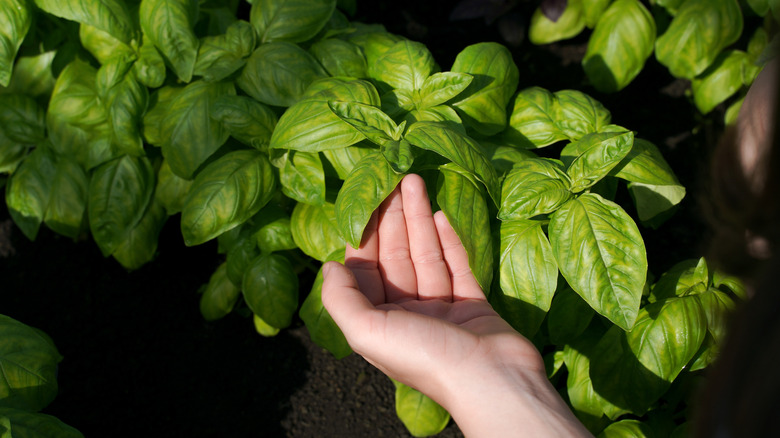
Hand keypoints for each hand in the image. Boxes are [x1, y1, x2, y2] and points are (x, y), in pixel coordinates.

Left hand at [322, 174, 590, 436]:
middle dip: (394, 218)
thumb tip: (329, 266)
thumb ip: (341, 299)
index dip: (365, 233)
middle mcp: (406, 312)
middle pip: (395, 256)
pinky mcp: (471, 303)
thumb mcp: (367, 331)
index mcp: (378, 321)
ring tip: (416, 182)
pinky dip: (447, 240)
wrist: (491, 380)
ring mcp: (441, 307)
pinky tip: (440, 214)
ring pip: (425, 255)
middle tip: (394, 178)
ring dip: (419, 219)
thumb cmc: (424, 356)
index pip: (365, 269)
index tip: (366, 198)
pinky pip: (456, 265)